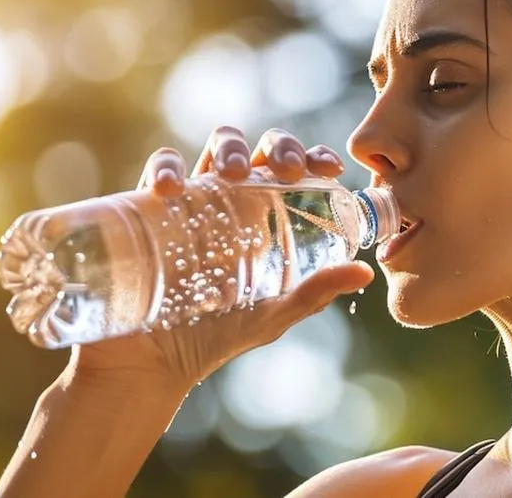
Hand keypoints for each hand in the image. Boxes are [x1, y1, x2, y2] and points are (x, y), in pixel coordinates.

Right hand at [73, 127, 373, 393]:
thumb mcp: (273, 313)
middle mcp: (226, 201)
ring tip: (234, 172)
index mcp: (261, 217)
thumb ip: (314, 292)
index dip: (311, 157)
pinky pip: (157, 173)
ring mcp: (187, 201)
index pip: (289, 171)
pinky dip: (166, 169)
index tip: (329, 168)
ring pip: (209, 151)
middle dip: (276, 147)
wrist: (152, 364)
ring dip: (227, 147)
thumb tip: (365, 273)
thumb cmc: (215, 336)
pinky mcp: (145, 209)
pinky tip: (173, 188)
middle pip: (255, 150)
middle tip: (288, 170)